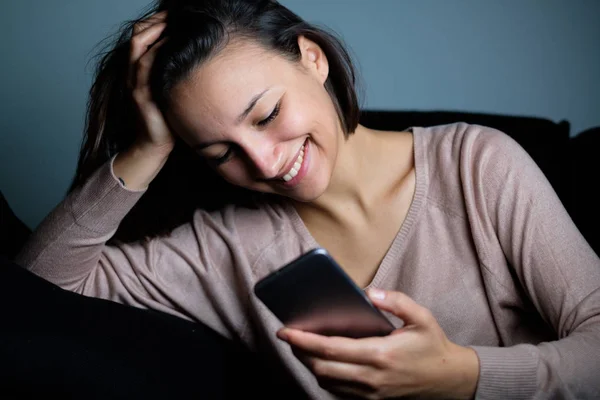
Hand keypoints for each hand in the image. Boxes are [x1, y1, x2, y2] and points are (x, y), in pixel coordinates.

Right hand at [128, 11, 174, 155]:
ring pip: (137, 46)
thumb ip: (173, 73)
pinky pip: (145, 67)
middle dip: (155, 21)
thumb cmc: (167, 119)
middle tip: (173, 14)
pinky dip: (156, 52)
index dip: (154, 22)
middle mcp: (133, 73)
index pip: (141, 36)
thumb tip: (193, 56)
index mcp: (138, 70)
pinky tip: (170, 45)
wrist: (155, 146)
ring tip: (172, 22)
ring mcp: (135, 83)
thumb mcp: (170, 90)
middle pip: (137, 35)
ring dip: (155, 31)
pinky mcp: (141, 95)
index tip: (173, 15)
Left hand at [277, 289, 479, 398]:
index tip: (286, 331)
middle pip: (321, 368)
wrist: (449, 380)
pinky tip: (321, 362)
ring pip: (327, 382)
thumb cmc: (433, 346)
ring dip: (309, 365)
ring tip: (301, 347)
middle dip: (299, 353)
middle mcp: (371, 377)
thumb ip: (395, 301)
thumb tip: (368, 292)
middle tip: (288, 336)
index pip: (331, 348)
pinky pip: (338, 392)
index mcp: (380, 354)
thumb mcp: (421, 317)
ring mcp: (370, 393)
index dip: (304, 340)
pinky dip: (324, 377)